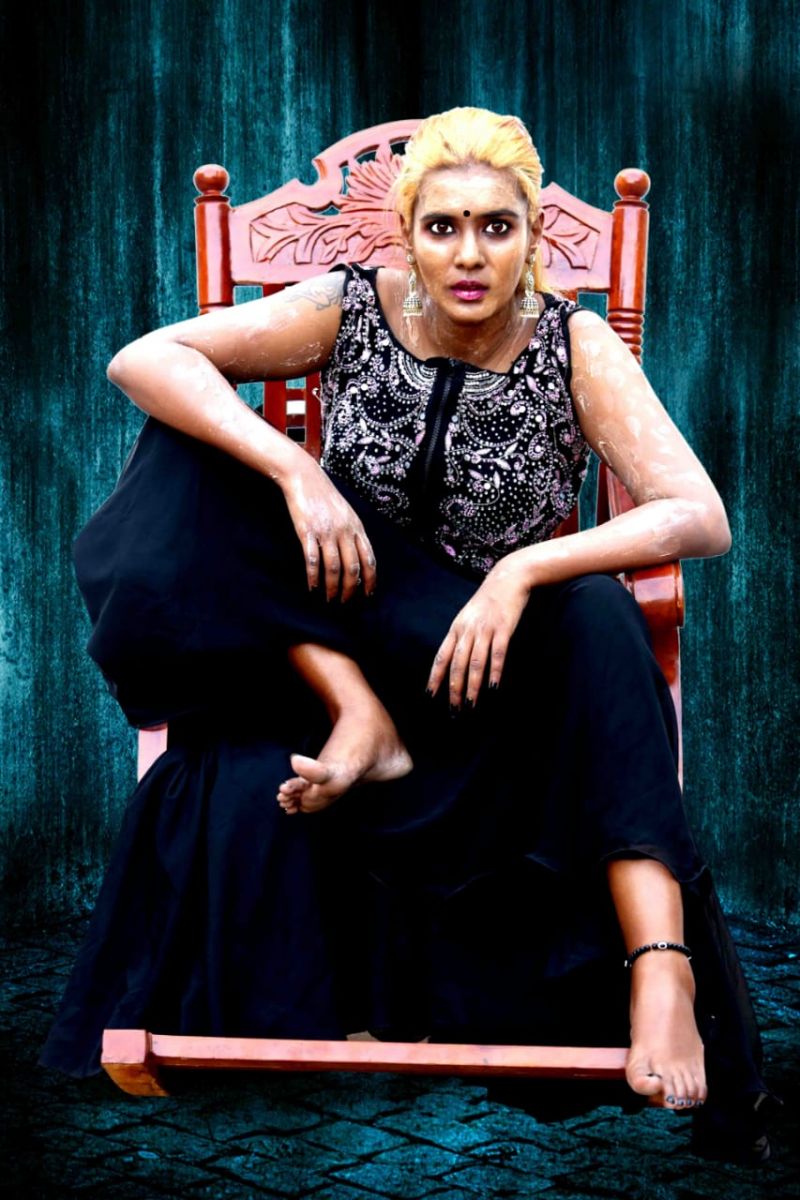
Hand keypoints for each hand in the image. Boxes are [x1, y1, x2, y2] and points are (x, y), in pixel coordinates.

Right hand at [281, 461, 376, 600]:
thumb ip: (353, 533)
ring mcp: (326, 532)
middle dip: (350, 589)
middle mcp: (344, 531)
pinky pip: (312, 560)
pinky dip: (313, 576)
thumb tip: (357, 558)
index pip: (369, 559)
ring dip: (332, 587)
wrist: (304, 477)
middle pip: (353, 568)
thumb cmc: (325, 497)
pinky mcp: (307, 532)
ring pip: (334, 567)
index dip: (370, 579)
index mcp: (356, 527)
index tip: (368, 594)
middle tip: (344, 601)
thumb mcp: (347, 513)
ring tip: (329, 599)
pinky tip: (313, 587)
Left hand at [427, 562, 530, 707]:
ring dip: (472, 686)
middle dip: (454, 689)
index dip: (435, 677)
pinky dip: (494, 672)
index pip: (441, 657)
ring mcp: (485, 630)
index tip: (430, 695)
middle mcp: (467, 630)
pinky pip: (497, 654)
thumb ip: (461, 636)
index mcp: (456, 628)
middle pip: (457, 665)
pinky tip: (492, 687)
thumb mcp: (468, 616)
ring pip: (475, 663)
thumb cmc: (488, 600)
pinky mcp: (503, 629)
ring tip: (471, 705)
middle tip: (454, 710)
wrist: (508, 578)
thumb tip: (453, 659)